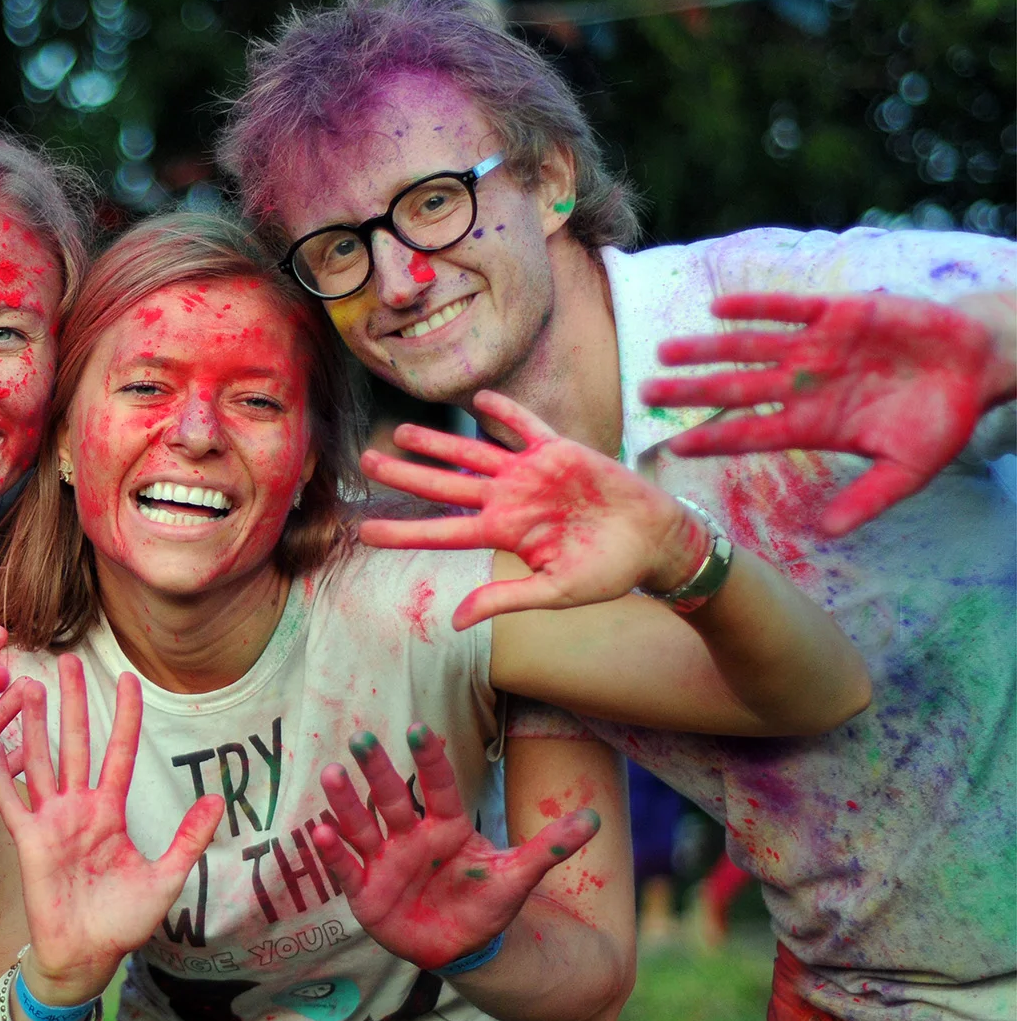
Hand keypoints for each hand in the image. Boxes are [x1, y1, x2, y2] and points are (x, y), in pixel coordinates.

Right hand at [0, 658, 223, 1005]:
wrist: (88, 956)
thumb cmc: (124, 921)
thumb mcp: (166, 877)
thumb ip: (188, 838)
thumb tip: (214, 800)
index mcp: (110, 812)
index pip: (119, 752)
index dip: (124, 716)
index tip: (128, 678)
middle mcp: (78, 809)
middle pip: (75, 743)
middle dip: (73, 702)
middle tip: (67, 659)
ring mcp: (51, 822)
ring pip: (41, 761)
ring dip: (34, 725)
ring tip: (28, 684)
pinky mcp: (28, 843)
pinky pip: (11, 802)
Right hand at [310, 725, 600, 970]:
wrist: (462, 947)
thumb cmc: (486, 904)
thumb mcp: (518, 876)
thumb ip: (550, 847)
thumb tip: (596, 819)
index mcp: (447, 826)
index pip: (438, 787)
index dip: (430, 761)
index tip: (422, 731)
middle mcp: (411, 836)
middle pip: (391, 797)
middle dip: (375, 769)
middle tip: (361, 738)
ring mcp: (384, 861)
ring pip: (362, 825)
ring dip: (346, 802)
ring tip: (331, 774)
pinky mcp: (365, 891)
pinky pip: (346, 867)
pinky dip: (332, 852)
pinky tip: (318, 832)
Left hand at [359, 390, 707, 629]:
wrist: (655, 542)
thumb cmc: (608, 571)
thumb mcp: (554, 592)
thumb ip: (504, 599)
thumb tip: (455, 622)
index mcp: (503, 533)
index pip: (442, 532)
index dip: (404, 531)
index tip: (364, 532)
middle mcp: (508, 500)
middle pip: (445, 485)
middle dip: (405, 473)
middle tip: (365, 461)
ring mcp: (531, 473)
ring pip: (473, 451)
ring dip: (438, 441)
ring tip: (401, 431)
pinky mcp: (561, 451)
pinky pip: (527, 426)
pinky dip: (505, 411)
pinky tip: (480, 399)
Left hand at [644, 292, 1016, 535]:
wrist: (976, 366)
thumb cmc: (939, 421)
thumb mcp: (907, 470)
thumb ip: (867, 498)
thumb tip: (827, 533)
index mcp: (812, 424)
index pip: (750, 433)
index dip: (713, 438)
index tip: (674, 446)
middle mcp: (803, 385)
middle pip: (735, 389)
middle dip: (691, 391)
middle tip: (646, 393)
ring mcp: (816, 347)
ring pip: (749, 347)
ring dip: (708, 348)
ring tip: (665, 350)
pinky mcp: (838, 313)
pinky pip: (789, 308)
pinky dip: (757, 307)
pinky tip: (719, 308)